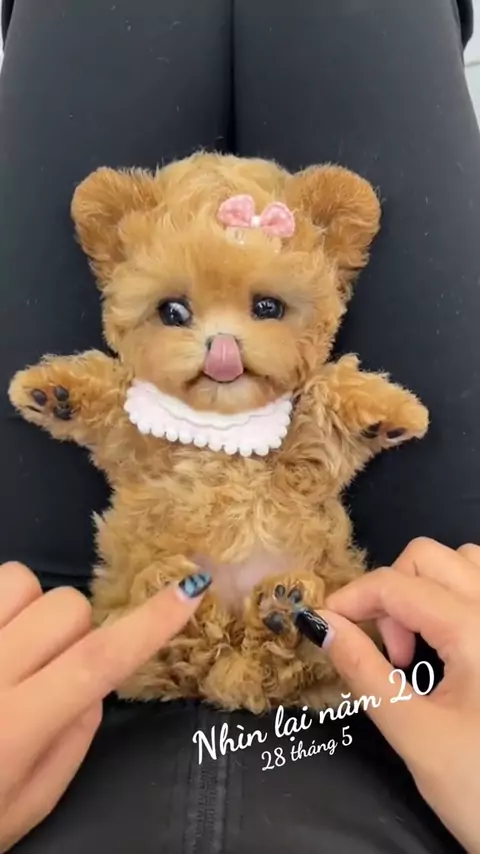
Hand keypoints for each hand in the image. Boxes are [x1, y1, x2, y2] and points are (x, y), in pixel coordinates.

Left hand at [0, 561, 209, 851]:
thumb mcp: (25, 807)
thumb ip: (72, 743)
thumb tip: (99, 683)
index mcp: (16, 726)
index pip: (99, 662)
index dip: (151, 624)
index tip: (190, 591)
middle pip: (67, 607)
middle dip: (77, 631)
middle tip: (55, 669)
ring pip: (22, 580)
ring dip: (33, 609)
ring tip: (14, 646)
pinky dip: (1, 606)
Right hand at [318, 538, 479, 853]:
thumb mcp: (415, 734)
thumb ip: (364, 671)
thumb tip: (320, 624)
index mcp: (476, 631)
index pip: (396, 584)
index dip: (350, 598)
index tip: (325, 627)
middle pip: (428, 557)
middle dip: (391, 594)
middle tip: (392, 654)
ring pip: (462, 561)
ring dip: (425, 589)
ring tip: (419, 645)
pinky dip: (453, 596)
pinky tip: (447, 641)